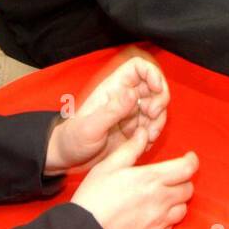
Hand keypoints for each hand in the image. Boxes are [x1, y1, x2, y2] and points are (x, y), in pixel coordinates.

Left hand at [45, 56, 169, 173]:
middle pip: (154, 86)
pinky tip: (143, 145)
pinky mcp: (135, 130)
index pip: (138, 67)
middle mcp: (125, 98)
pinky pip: (153, 126)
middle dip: (160, 99)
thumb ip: (113, 110)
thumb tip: (133, 92)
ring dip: (159, 121)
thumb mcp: (91, 127)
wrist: (68, 160)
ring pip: (157, 108)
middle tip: (153, 115)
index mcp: (113, 89)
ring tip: (148, 136)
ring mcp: (131, 114)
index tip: (157, 89)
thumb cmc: (72, 140)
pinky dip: (154, 134)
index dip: (152, 73)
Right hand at [71, 130, 197, 228]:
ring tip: (163, 196)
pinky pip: (170, 227)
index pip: (187, 169)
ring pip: (182, 209)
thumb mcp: (108, 166)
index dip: (192, 161)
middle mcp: (161, 200)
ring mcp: (158, 221)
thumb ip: (130, 148)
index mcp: (152, 179)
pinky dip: (168, 218)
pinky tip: (154, 213)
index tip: (188, 157)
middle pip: (188, 189)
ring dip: (177, 200)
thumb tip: (143, 132)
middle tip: (171, 177)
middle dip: (183, 180)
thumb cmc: (94, 198)